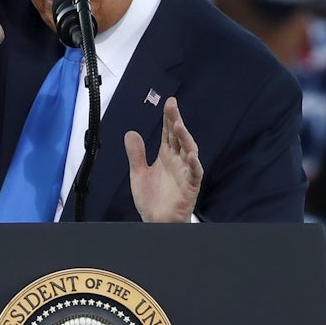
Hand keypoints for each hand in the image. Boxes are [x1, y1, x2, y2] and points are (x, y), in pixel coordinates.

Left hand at [124, 97, 202, 222]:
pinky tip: (191, 155)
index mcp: (166, 156)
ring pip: (189, 151)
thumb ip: (136, 154)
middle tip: (172, 106)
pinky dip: (194, 164)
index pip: (168, 133)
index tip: (169, 102)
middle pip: (178, 137)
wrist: (156, 221)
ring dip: (185, 138)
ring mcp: (185, 172)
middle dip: (176, 121)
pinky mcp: (190, 186)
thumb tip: (130, 132)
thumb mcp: (138, 173)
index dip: (169, 118)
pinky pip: (195, 173)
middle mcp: (177, 161)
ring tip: (179, 126)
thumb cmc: (151, 199)